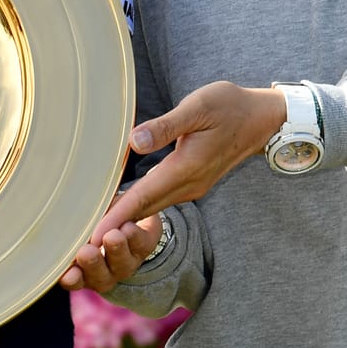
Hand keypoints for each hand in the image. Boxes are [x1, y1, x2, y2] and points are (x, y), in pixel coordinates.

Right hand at [58, 200, 164, 293]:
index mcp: (83, 268)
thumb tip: (58, 217)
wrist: (129, 208)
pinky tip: (127, 226)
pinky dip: (133, 236)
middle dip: (93, 265)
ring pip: (122, 264)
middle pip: (100, 278)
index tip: (68, 274)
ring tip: (112, 236)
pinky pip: (140, 245)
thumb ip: (76, 222)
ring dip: (116, 251)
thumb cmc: (96, 216)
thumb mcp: (82, 216)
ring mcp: (127, 263)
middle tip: (87, 252)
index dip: (71, 279)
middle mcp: (106, 271)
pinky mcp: (145, 247)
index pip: (73, 279)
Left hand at [108, 81, 286, 221]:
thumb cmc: (229, 107)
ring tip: (95, 227)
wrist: (262, 118)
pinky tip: (122, 205)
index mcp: (187, 168)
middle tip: (84, 240)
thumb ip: (165, 126)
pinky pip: (160, 199)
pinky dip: (139, 206)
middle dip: (115, 226)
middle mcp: (189, 184)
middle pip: (145, 209)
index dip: (117, 216)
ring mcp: (192, 186)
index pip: (144, 197)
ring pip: (153, 206)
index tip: (94, 236)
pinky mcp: (192, 181)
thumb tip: (135, 142)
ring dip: (125, 218)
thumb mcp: (198, 107)